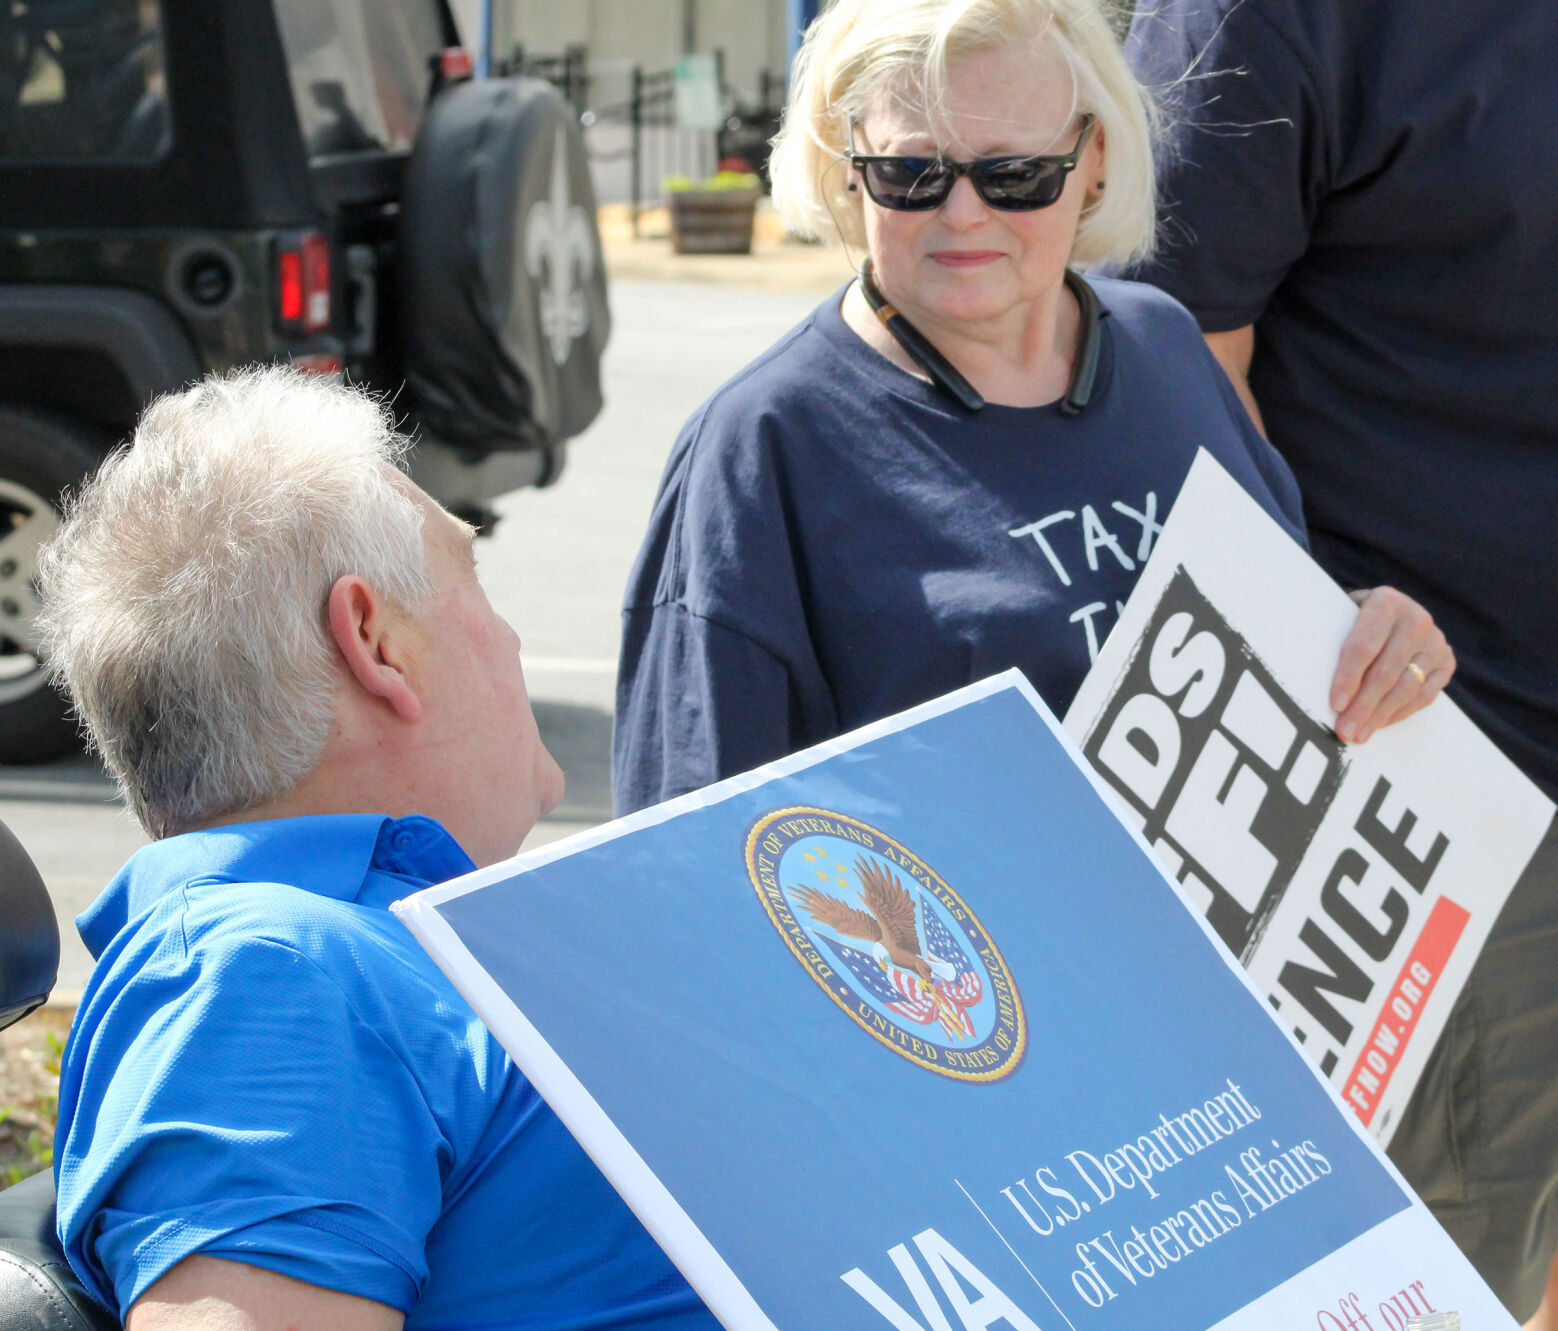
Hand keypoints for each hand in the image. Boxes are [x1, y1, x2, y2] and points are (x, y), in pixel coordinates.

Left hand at [1330, 587, 1454, 743]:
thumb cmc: (1357, 617)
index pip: (1363, 647)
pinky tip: (1379, 724)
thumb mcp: (1344, 615)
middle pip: (1386, 672)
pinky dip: (1399, 713)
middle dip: (1363, 706)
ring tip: (1358, 734)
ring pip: (1406, 688)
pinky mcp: (1447, 661)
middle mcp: (1416, 620)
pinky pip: (1424, 696)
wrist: (1395, 609)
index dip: (1348, 678)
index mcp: (1386, 603)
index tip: (1336, 705)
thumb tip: (1312, 683)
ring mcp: (1436, 642)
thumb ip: (1334, 639)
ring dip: (1379, 716)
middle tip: (1345, 731)